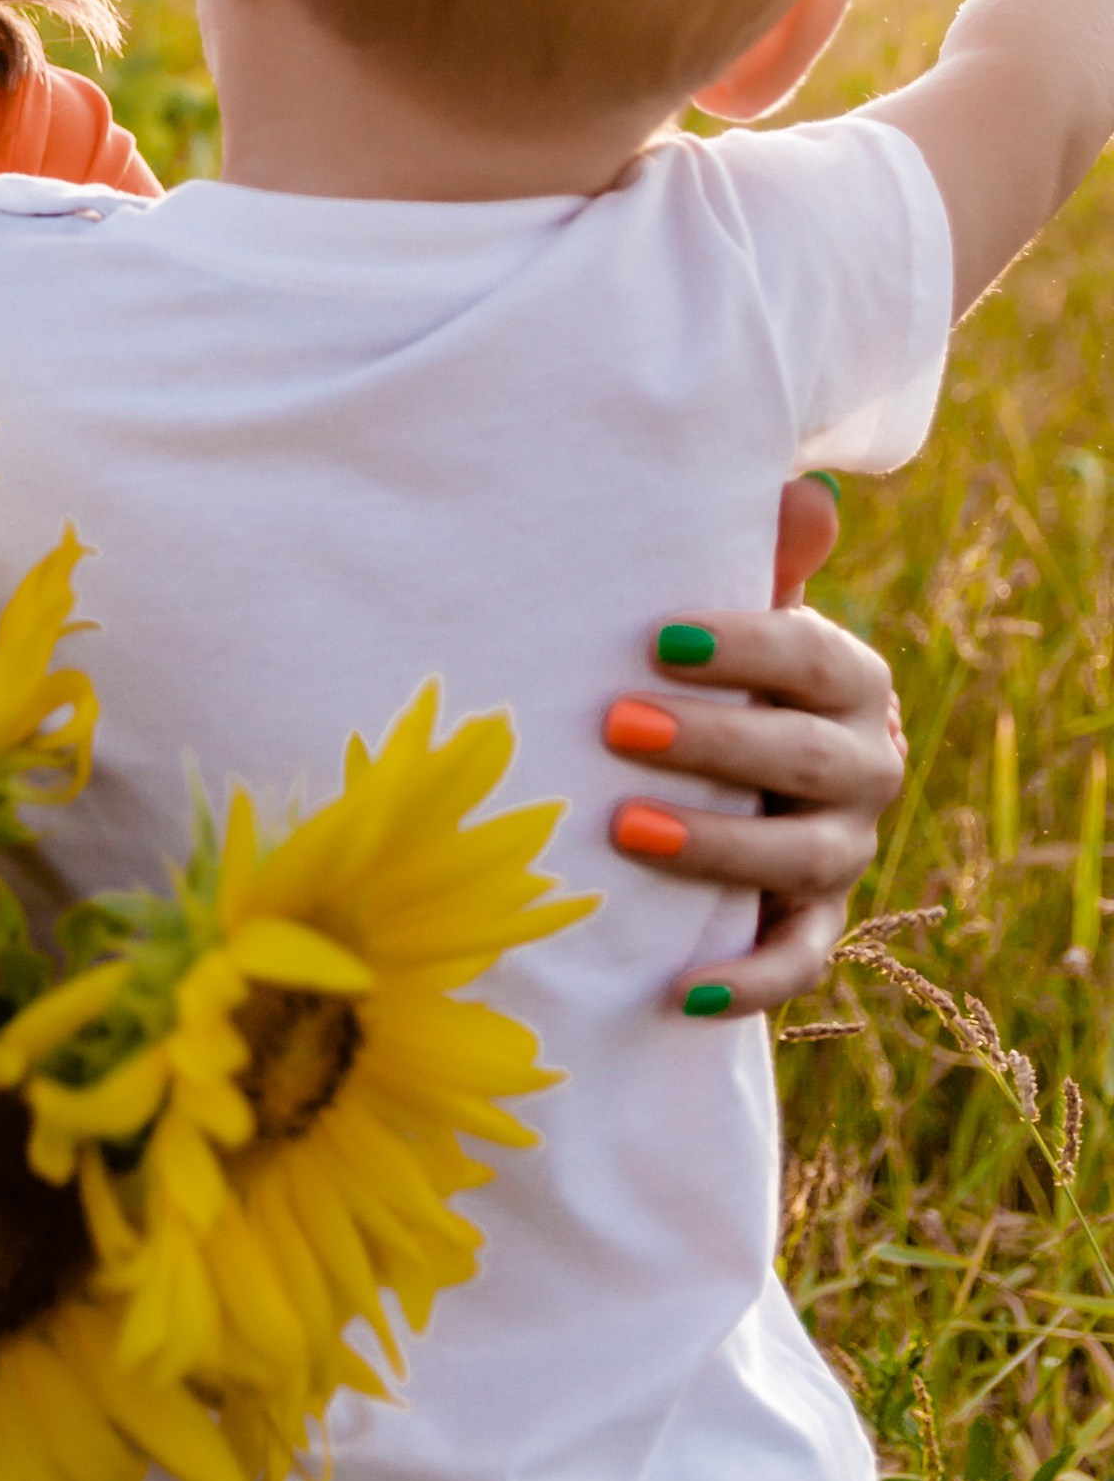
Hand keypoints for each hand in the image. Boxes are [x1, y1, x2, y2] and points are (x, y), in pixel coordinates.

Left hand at [603, 476, 905, 1017]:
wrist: (747, 766)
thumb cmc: (723, 668)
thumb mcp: (740, 610)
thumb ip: (766, 559)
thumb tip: (806, 492)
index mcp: (851, 681)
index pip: (809, 659)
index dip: (741, 647)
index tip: (654, 635)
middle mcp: (867, 765)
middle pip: (803, 760)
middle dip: (710, 742)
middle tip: (612, 723)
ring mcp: (845, 850)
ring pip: (798, 860)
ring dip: (714, 847)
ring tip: (623, 829)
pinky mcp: (816, 921)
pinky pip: (797, 961)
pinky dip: (745, 981)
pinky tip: (676, 988)